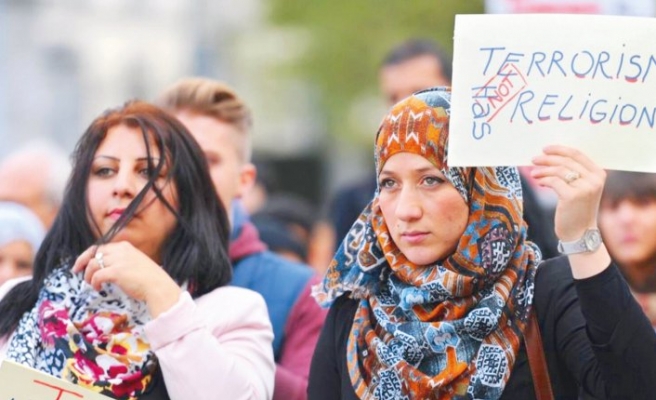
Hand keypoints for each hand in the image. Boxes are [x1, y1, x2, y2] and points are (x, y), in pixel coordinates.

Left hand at [72, 241, 181, 316]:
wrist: (158, 286)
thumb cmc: (149, 278)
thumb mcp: (135, 262)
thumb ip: (122, 260)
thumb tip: (106, 267)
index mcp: (125, 246)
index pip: (101, 247)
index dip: (89, 254)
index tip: (82, 262)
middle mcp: (120, 250)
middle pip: (94, 252)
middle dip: (82, 261)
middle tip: (77, 271)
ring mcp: (118, 260)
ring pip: (93, 264)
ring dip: (88, 275)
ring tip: (91, 283)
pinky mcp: (116, 272)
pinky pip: (97, 276)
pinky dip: (94, 282)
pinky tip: (98, 288)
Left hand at [531, 145, 610, 277]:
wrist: (580, 233)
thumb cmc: (577, 210)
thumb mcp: (581, 189)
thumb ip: (573, 173)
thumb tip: (550, 158)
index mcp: (599, 174)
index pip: (577, 154)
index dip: (560, 149)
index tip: (545, 149)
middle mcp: (594, 179)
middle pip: (566, 161)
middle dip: (547, 159)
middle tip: (534, 159)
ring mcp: (585, 188)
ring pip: (559, 170)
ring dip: (543, 170)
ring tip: (534, 173)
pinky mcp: (572, 196)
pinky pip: (554, 181)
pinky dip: (543, 180)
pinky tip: (538, 182)